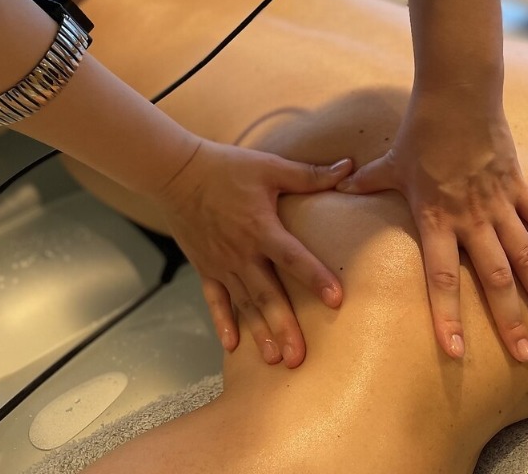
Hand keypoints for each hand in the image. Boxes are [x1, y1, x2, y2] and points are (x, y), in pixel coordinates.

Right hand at [157, 139, 352, 367]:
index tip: (336, 299)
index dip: (315, 277)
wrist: (177, 172)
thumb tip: (349, 167)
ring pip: (244, 304)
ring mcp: (221, 264)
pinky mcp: (205, 267)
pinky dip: (222, 322)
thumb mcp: (271, 167)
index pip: (293, 257)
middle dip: (284, 327)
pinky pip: (214, 300)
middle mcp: (242, 253)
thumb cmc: (227, 167)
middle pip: (267, 295)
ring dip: (259, 332)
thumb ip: (310, 175)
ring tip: (275, 360)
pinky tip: (232, 346)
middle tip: (299, 357)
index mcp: (261, 228)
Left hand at [337, 88, 527, 361]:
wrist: (456, 96)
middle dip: (508, 319)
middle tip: (523, 356)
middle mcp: (470, 219)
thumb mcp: (390, 161)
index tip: (455, 350)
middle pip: (492, 278)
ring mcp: (498, 203)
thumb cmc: (420, 130)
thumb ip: (367, 181)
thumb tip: (338, 186)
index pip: (440, 277)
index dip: (447, 315)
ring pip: (524, 256)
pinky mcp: (517, 185)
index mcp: (436, 219)